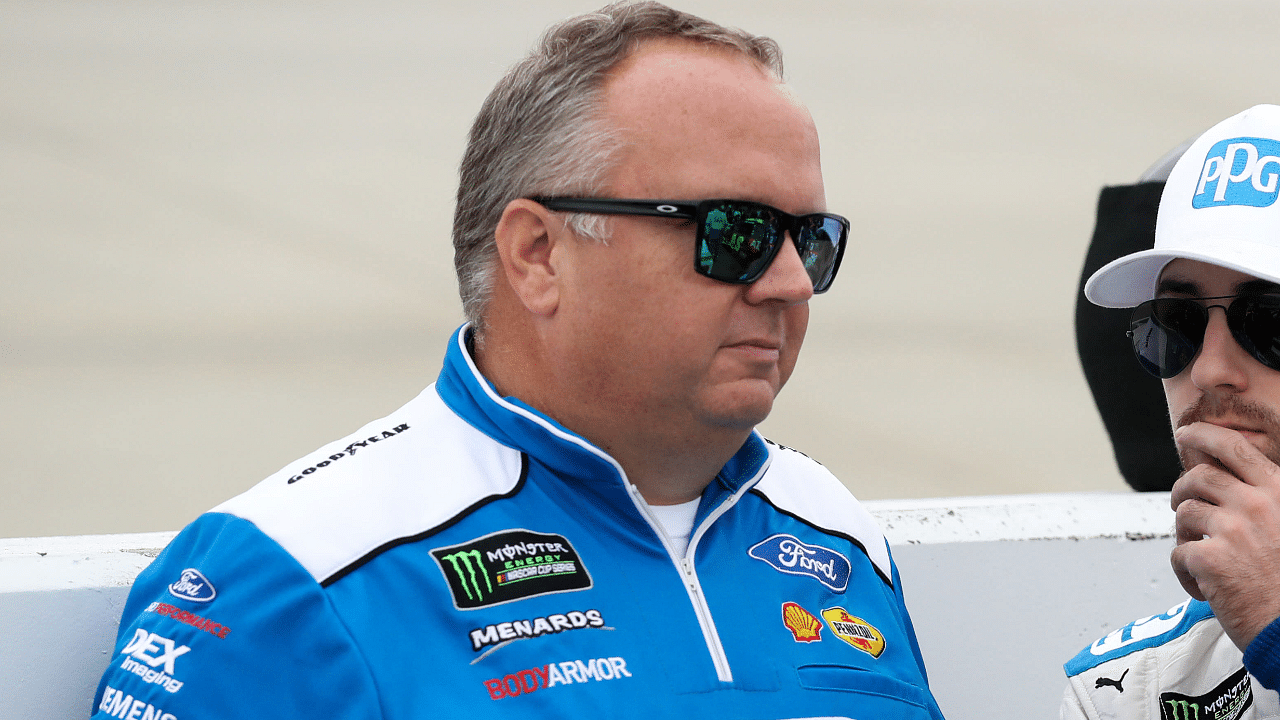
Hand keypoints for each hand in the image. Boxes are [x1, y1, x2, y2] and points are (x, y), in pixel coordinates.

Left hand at [1170, 421, 1279, 651]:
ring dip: (1186, 534)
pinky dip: (1185, 572)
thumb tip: (1226, 480)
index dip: (1204, 435)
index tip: (1186, 434)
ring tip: (1205, 557)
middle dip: (1182, 488)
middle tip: (1180, 502)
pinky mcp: (1208, 559)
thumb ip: (1264, 501)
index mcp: (1279, 493)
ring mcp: (1231, 530)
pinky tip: (1206, 587)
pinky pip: (1178, 553)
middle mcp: (1256, 505)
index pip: (1234, 448)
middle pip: (1198, 477)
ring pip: (1184, 513)